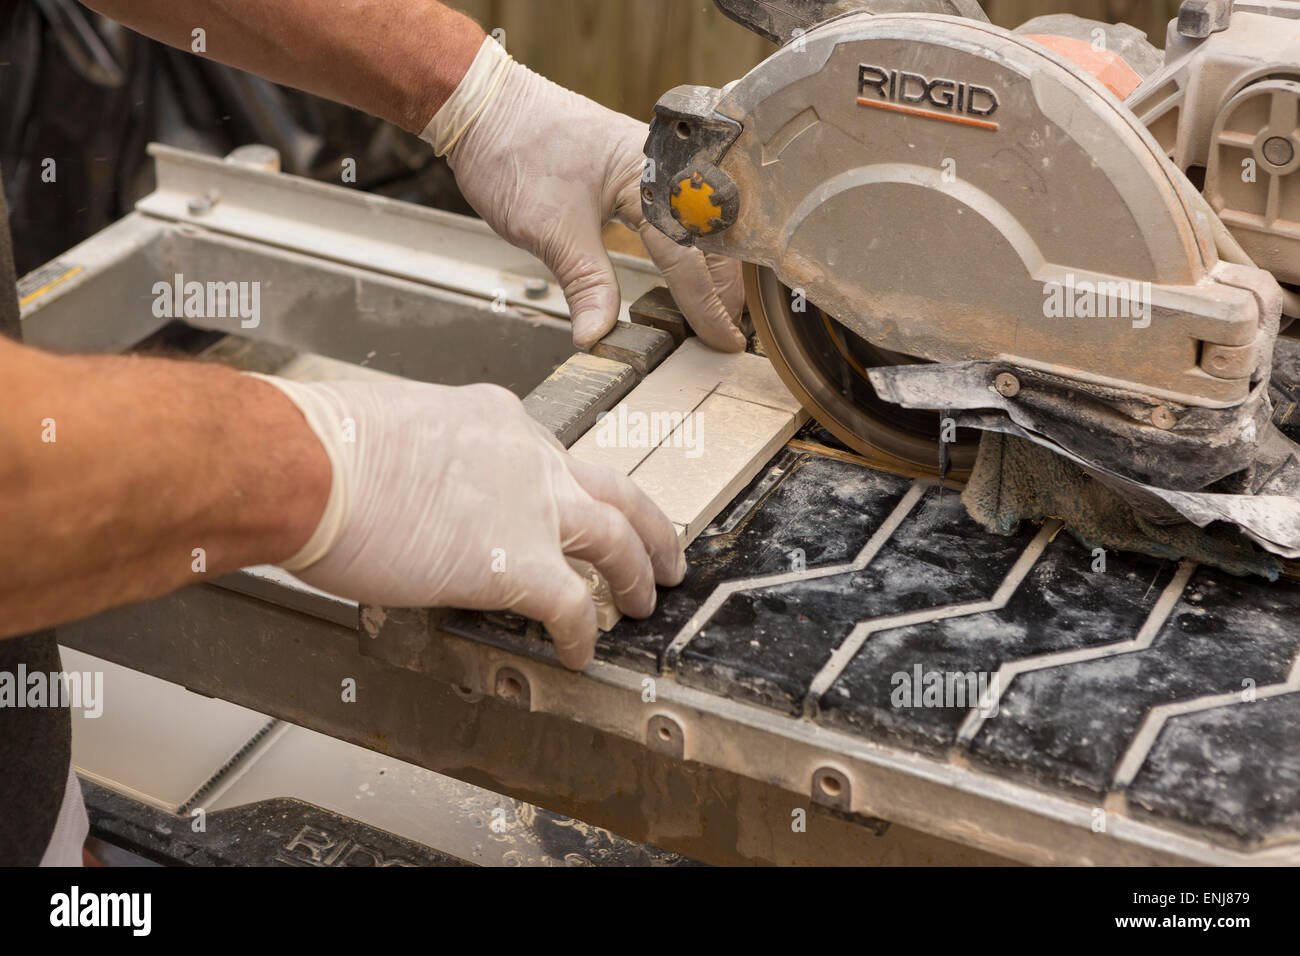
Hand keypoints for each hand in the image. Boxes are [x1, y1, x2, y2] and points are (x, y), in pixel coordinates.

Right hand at [261, 378, 685, 668]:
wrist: (310, 465)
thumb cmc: (324, 447)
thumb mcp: (393, 429)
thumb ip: (427, 460)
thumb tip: (415, 495)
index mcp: (495, 420)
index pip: (550, 457)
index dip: (564, 489)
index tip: (565, 508)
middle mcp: (527, 456)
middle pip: (614, 489)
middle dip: (646, 524)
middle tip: (661, 549)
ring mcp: (532, 507)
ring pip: (616, 537)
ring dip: (638, 572)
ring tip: (644, 601)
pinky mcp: (517, 562)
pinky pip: (571, 605)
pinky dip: (581, 633)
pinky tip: (579, 653)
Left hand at [444, 51, 746, 351]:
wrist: (482, 106)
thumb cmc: (513, 151)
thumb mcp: (550, 230)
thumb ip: (585, 284)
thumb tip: (598, 335)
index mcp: (651, 177)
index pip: (690, 257)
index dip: (708, 306)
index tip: (723, 342)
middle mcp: (662, 167)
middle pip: (712, 239)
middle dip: (726, 289)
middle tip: (731, 334)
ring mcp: (652, 166)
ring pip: (700, 227)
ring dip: (711, 270)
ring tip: (718, 310)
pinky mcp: (636, 170)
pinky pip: (678, 214)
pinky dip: (689, 249)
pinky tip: (688, 272)